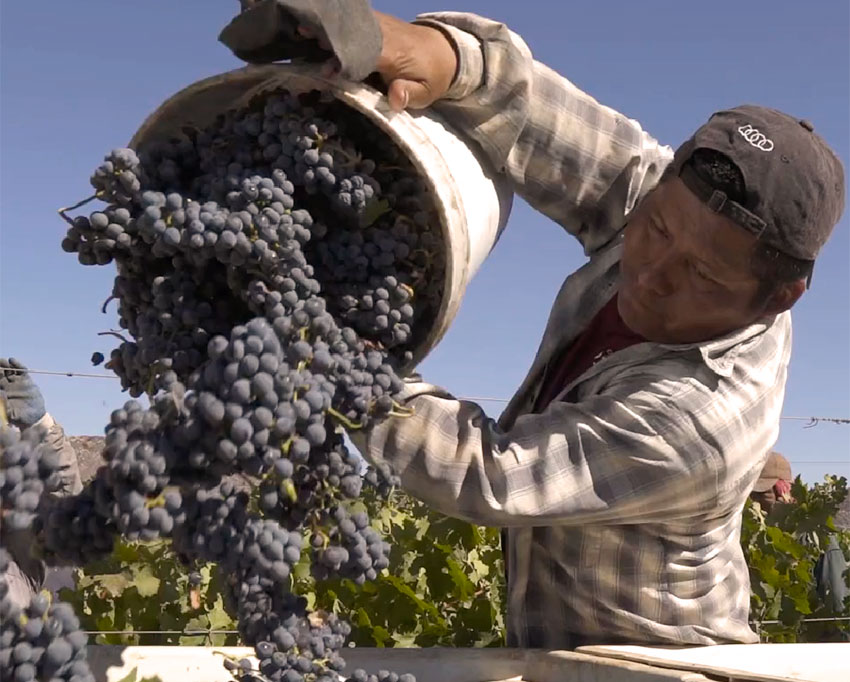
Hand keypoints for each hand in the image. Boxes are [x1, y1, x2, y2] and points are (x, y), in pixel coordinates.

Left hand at [0, 358, 45, 426]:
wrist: (35, 416)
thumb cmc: (21, 417)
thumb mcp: (12, 415)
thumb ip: (6, 407)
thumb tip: (1, 394)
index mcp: (1, 394)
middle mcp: (6, 387)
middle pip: (0, 375)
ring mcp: (16, 383)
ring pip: (8, 371)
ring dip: (4, 365)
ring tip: (2, 361)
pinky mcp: (26, 380)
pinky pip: (21, 371)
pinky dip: (17, 365)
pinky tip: (12, 360)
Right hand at [300, 11, 457, 111]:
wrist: (444, 50)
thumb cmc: (432, 75)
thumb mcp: (427, 92)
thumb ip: (410, 95)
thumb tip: (395, 99)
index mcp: (392, 52)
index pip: (364, 52)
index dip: (345, 59)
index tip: (326, 68)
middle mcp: (382, 33)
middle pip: (351, 32)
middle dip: (327, 36)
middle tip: (301, 34)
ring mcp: (378, 24)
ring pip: (349, 23)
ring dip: (327, 27)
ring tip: (301, 28)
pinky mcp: (375, 22)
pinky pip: (352, 20)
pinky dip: (335, 25)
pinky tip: (314, 26)